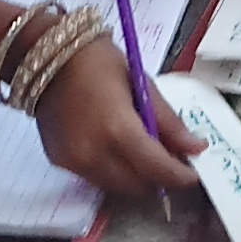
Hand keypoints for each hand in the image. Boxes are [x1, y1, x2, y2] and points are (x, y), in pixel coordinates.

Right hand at [36, 37, 202, 194]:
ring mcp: (74, 162)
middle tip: (167, 158)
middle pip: (139, 187)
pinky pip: (95, 178)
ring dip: (135, 177)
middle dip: (158, 178)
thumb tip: (198, 148)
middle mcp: (94, 154)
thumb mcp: (140, 81)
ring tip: (140, 152)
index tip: (194, 173)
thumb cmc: (97, 59)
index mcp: (118, 129)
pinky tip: (113, 147)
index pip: (158, 170)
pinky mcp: (59, 162)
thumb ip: (168, 120)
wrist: (43, 53)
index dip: (180, 177)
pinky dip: (111, 170)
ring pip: (117, 188)